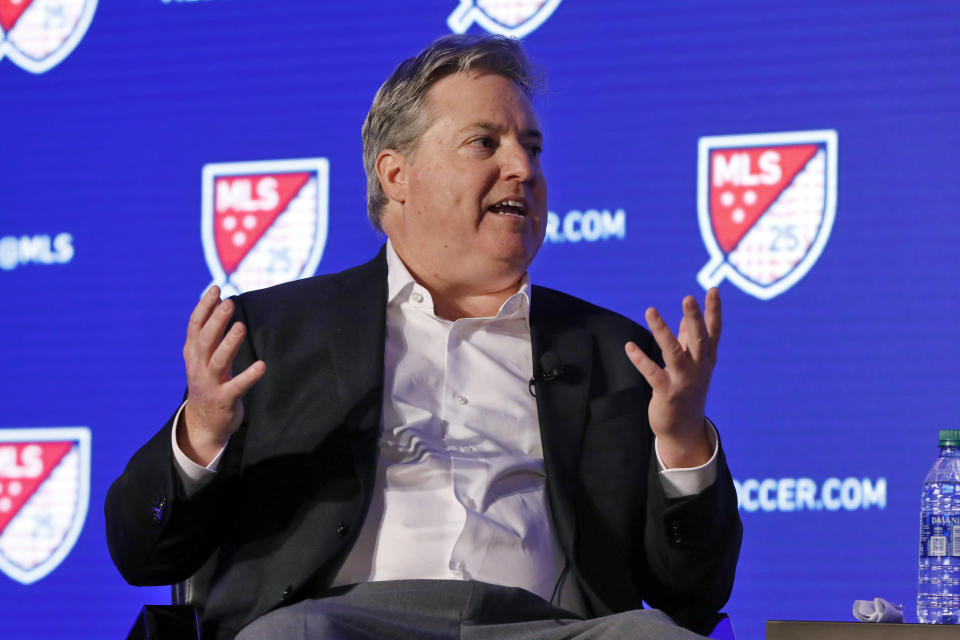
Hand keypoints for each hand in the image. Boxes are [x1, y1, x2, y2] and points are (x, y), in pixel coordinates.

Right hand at [180, 286, 265, 465]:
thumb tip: (220, 301)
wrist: (203, 423)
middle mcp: (199, 367)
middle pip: (206, 340)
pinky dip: (249, 376)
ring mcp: (210, 384)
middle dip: (216, 321)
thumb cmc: (208, 382)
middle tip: (229, 303)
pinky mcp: (224, 400)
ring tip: (240, 326)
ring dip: (229, 344)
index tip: (216, 288)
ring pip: (218, 361)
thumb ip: (210, 332)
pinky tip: (261, 366)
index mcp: (193, 354)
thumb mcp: (203, 357)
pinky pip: (237, 387)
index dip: (204, 307)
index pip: (195, 326)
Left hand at [624, 288, 720, 467]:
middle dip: (694, 318)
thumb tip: (686, 317)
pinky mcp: (667, 393)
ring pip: (674, 352)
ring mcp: (684, 380)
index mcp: (706, 358)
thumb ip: (688, 339)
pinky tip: (630, 347)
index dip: (714, 310)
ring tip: (650, 310)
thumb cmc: (688, 389)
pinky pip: (653, 373)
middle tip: (688, 297)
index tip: (713, 289)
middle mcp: (699, 368)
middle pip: (699, 339)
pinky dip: (641, 360)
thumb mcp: (693, 364)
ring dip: (662, 331)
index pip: (714, 331)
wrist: (684, 428)